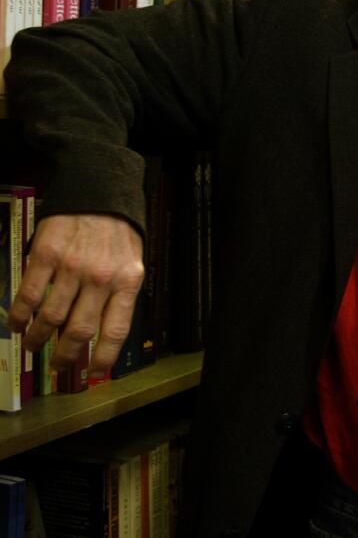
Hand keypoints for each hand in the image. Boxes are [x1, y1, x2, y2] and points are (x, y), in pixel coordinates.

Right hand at [9, 214, 143, 374]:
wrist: (98, 193)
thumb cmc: (117, 232)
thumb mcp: (132, 263)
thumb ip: (119, 294)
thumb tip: (103, 331)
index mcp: (127, 281)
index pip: (116, 330)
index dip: (104, 357)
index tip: (94, 373)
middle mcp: (101, 278)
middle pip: (80, 330)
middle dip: (66, 355)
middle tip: (57, 365)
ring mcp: (72, 267)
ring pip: (51, 317)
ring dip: (38, 338)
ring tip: (32, 346)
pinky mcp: (45, 255)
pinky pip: (29, 295)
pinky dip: (19, 315)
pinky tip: (16, 324)